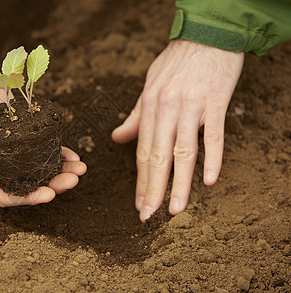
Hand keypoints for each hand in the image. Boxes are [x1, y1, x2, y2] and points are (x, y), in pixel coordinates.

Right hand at [0, 44, 85, 205]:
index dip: (26, 198)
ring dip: (58, 170)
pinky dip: (57, 152)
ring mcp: (9, 145)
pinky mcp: (21, 128)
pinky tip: (73, 153)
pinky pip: (41, 145)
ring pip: (36, 166)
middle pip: (25, 183)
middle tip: (72, 180)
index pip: (2, 192)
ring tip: (80, 168)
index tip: (49, 194)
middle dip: (50, 185)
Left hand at [112, 39, 243, 221]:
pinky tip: (209, 180)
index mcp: (150, 107)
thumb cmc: (176, 63)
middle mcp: (167, 109)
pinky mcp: (216, 102)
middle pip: (158, 156)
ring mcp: (192, 106)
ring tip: (174, 209)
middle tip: (147, 216)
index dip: (140, 180)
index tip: (138, 204)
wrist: (207, 36)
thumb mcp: (149, 86)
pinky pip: (214, 134)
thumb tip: (117, 139)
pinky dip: (213, 158)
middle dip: (151, 189)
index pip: (143, 151)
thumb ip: (135, 116)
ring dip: (179, 183)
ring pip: (183, 151)